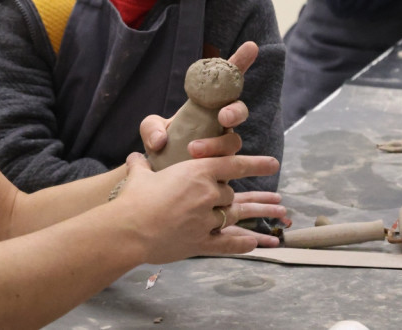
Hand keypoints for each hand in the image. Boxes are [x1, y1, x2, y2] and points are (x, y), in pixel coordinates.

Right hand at [115, 152, 284, 261]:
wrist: (127, 230)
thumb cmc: (133, 199)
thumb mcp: (140, 175)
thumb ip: (142, 165)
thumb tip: (135, 157)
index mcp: (196, 172)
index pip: (234, 164)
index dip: (256, 164)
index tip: (274, 165)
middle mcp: (207, 194)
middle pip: (229, 193)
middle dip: (224, 195)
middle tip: (218, 198)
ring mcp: (206, 220)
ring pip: (231, 215)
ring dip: (245, 216)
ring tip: (268, 215)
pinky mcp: (200, 242)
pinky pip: (227, 243)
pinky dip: (242, 244)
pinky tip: (255, 243)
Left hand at [139, 42, 258, 157]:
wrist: (158, 171)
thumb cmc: (160, 143)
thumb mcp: (150, 129)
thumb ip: (150, 128)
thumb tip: (160, 140)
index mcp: (208, 104)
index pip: (227, 80)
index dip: (239, 63)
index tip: (250, 47)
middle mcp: (220, 122)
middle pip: (239, 110)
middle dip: (235, 111)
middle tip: (223, 116)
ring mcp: (223, 145)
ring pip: (233, 141)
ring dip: (216, 144)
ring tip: (193, 150)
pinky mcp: (222, 167)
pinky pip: (228, 165)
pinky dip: (215, 164)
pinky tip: (200, 168)